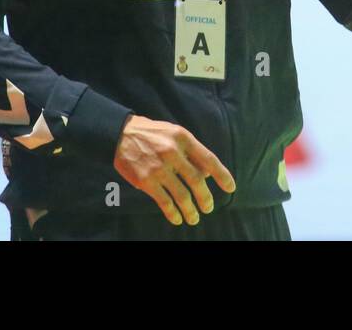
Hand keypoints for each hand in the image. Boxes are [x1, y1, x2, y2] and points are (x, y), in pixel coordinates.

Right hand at [113, 115, 235, 225]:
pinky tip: (177, 218)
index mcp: (183, 138)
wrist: (121, 133)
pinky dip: (172, 213)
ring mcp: (159, 168)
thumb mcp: (175, 134)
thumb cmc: (153, 134)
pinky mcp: (145, 181)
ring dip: (190, 210)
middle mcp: (172, 152)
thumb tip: (207, 174)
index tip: (230, 188)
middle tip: (208, 207)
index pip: (208, 159)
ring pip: (181, 195)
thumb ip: (191, 151)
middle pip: (196, 180)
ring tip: (194, 218)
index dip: (222, 175)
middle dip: (205, 198)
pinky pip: (164, 201)